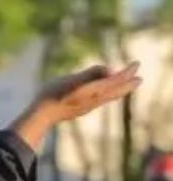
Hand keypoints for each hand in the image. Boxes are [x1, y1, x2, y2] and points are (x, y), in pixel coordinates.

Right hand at [10, 63, 142, 149]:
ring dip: (120, 91)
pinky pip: (101, 101)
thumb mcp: (71, 79)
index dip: (126, 73)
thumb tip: (110, 70)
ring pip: (109, 98)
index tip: (136, 64)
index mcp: (92, 92)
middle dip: (127, 85)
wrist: (41, 116)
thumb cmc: (52, 95)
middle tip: (139, 79)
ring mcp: (87, 107)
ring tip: (127, 86)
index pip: (114, 81)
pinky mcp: (80, 110)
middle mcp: (93, 101)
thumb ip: (91, 74)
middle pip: (115, 92)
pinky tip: (106, 95)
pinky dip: (110, 96)